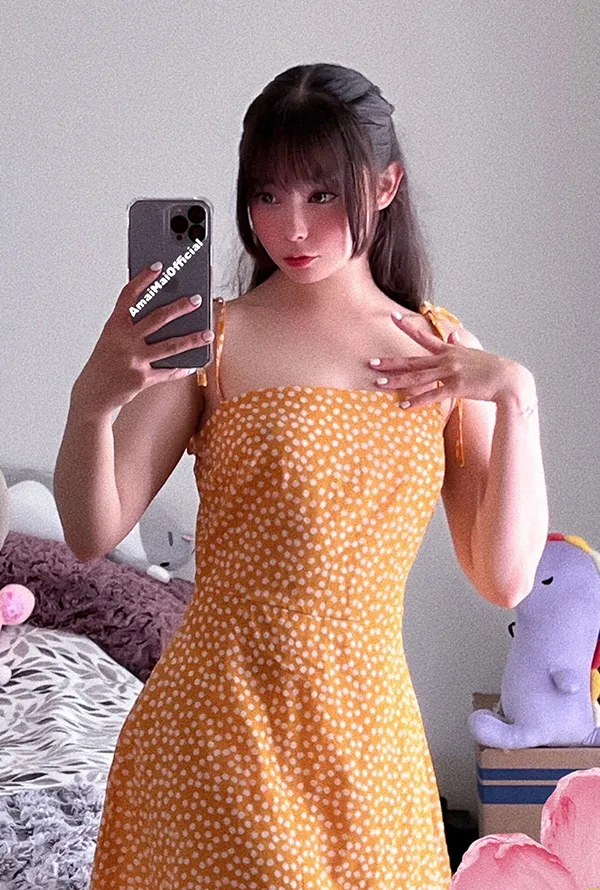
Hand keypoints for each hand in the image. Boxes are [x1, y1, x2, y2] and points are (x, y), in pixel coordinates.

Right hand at [74, 263, 214, 414]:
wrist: (92, 395)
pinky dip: (182, 368)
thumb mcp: (111, 339)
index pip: (129, 296)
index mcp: (114, 326)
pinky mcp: (142, 379)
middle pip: (157, 319)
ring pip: (170, 346)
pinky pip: (168, 372)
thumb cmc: (104, 363)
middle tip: (196, 300)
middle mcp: (124, 341)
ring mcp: (134, 360)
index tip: (158, 267)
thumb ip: (131, 327)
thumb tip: (164, 316)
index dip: (143, 279)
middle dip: (180, 307)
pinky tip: (194, 363)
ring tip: (208, 334)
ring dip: (192, 339)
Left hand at [369, 312, 529, 408]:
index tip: (392, 317)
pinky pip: (432, 395)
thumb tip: (452, 333)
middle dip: (391, 362)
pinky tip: (403, 406)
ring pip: (417, 378)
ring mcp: (451, 372)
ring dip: (397, 381)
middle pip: (413, 361)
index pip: (424, 336)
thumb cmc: (492, 368)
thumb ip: (459, 343)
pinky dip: (417, 401)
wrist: (509, 379)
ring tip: (378, 383)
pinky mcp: (456, 387)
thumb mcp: (473, 352)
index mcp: (449, 350)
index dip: (407, 327)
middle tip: (372, 363)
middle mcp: (447, 359)